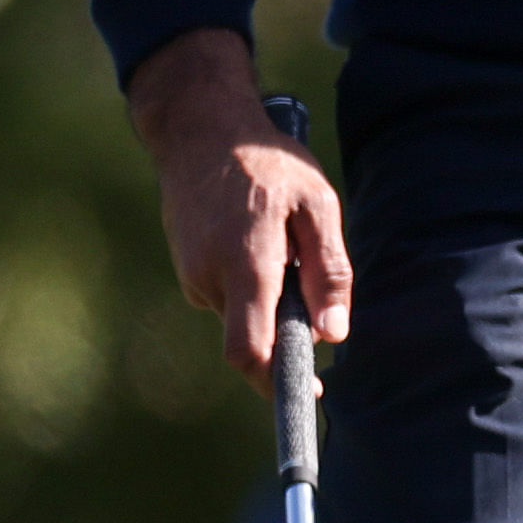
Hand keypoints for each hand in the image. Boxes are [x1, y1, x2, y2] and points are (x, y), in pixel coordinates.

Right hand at [122, 29, 348, 392]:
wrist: (201, 130)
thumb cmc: (269, 164)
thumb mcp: (317, 206)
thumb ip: (329, 271)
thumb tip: (335, 335)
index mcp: (245, 264)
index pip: (249, 350)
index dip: (275, 381)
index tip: (309, 391)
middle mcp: (209, 277)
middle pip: (252, 337)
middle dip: (286, 330)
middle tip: (311, 285)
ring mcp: (192, 274)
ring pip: (243, 315)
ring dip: (271, 300)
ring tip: (283, 244)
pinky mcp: (187, 269)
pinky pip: (229, 296)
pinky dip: (253, 285)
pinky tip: (260, 240)